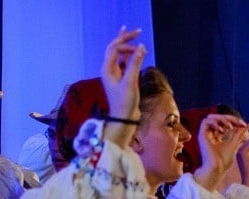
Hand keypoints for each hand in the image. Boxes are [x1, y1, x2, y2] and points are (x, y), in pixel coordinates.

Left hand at [100, 27, 146, 148]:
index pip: (115, 49)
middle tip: (137, 30)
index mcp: (107, 69)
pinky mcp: (120, 79)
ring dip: (126, 45)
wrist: (124, 118)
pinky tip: (134, 52)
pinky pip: (123, 63)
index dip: (126, 44)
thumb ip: (135, 64)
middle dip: (125, 38)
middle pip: (115, 48)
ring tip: (133, 35)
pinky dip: (129, 55)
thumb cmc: (125, 103)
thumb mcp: (130, 82)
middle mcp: (109, 70)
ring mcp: (114, 74)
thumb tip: (141, 47)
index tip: (139, 48)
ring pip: (119, 54)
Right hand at [193, 114, 248, 190]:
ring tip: (230, 127)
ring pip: (212, 117)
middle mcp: (210, 134)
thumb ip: (240, 133)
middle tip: (239, 122)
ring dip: (222, 119)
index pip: (225, 122)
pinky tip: (222, 130)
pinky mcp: (201, 135)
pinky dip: (215, 123)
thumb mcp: (234, 143)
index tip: (244, 124)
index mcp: (217, 136)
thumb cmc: (224, 161)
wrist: (216, 170)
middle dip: (230, 118)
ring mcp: (205, 134)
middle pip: (219, 118)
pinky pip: (205, 121)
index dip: (235, 120)